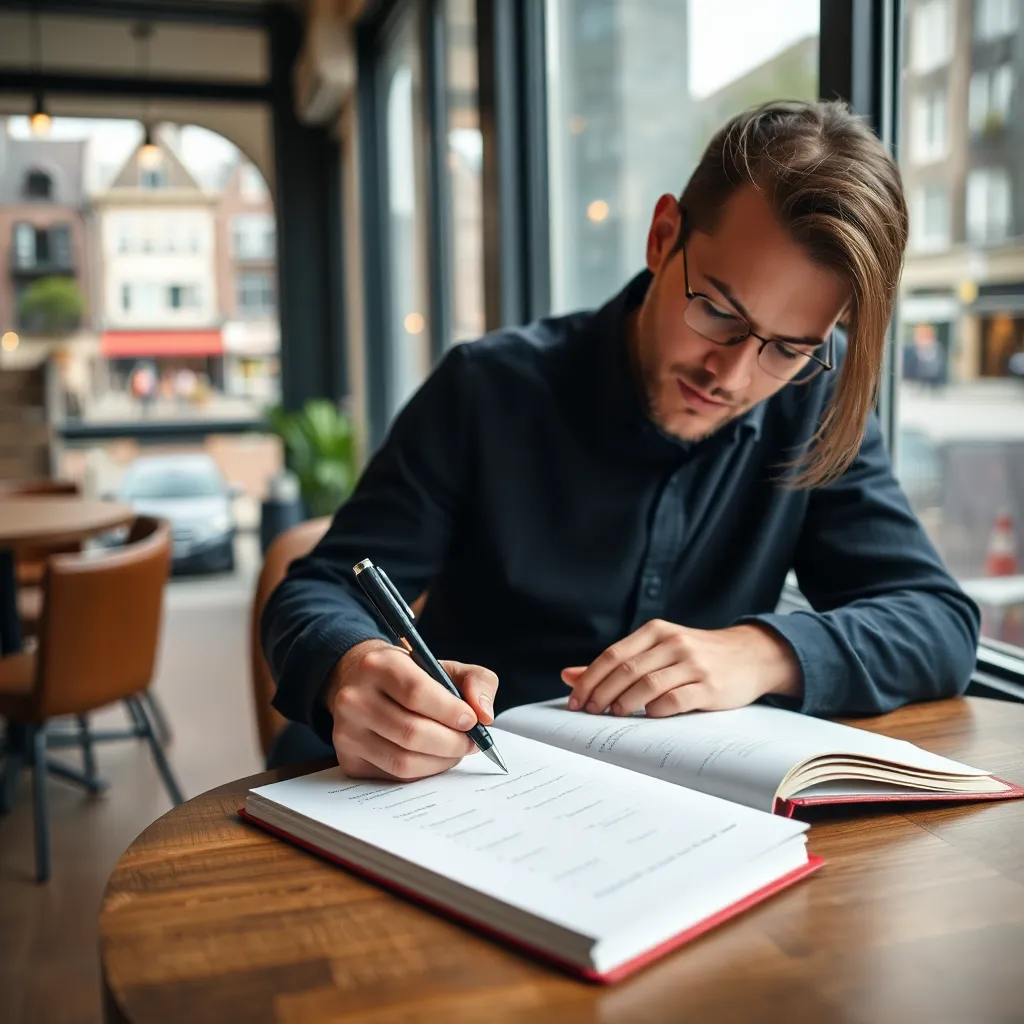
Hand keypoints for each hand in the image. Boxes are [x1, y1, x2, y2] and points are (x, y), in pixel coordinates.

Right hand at [325, 639, 498, 779]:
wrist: (361, 682)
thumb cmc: (409, 675)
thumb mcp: (444, 666)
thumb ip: (476, 681)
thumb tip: (485, 715)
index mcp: (379, 665)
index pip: (416, 693)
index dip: (450, 712)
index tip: (472, 721)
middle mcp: (354, 698)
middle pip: (411, 732)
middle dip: (451, 743)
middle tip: (470, 742)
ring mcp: (346, 731)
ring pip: (403, 761)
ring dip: (440, 762)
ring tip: (455, 751)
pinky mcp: (347, 759)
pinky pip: (394, 776)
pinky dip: (422, 772)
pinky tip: (433, 758)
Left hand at [561, 620, 800, 717]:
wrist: (749, 656)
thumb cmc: (695, 656)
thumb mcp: (656, 650)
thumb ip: (615, 663)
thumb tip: (568, 675)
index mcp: (655, 631)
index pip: (613, 655)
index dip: (590, 679)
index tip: (575, 700)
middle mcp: (673, 643)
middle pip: (626, 670)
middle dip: (601, 693)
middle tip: (589, 712)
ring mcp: (693, 664)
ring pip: (647, 685)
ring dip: (624, 703)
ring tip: (612, 715)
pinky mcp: (710, 686)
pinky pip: (675, 700)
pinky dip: (656, 710)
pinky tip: (647, 716)